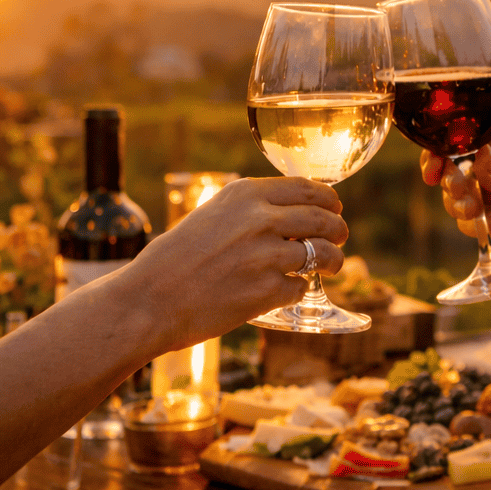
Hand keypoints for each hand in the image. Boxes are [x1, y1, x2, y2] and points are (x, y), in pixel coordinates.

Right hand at [118, 176, 347, 351]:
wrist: (149, 301)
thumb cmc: (174, 260)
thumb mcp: (212, 216)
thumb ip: (250, 210)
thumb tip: (290, 214)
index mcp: (245, 195)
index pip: (307, 188)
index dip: (328, 199)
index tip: (334, 207)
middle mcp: (260, 219)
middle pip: (323, 219)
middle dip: (338, 228)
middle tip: (341, 236)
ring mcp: (267, 255)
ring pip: (323, 253)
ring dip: (333, 260)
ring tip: (333, 265)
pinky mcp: (268, 291)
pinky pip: (301, 287)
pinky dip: (298, 290)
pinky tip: (288, 291)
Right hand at [421, 107, 490, 259]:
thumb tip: (477, 157)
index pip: (464, 132)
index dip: (443, 145)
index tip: (434, 162)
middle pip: (451, 163)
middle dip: (447, 177)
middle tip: (454, 187)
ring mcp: (490, 188)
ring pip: (455, 193)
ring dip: (456, 201)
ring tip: (470, 208)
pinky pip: (469, 220)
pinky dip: (470, 223)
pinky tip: (482, 222)